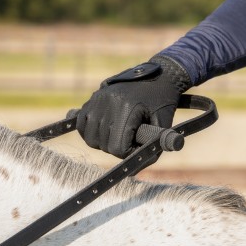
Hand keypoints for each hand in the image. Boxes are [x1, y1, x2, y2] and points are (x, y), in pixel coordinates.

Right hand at [76, 56, 191, 157]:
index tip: (138, 147)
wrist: (159, 75)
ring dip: (103, 142)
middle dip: (117, 148)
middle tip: (131, 140)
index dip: (128, 153)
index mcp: (127, 108)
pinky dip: (90, 131)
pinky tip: (104, 131)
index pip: (117, 147)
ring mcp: (98, 99)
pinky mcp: (94, 97)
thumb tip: (133, 170)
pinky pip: (82, 123)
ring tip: (118, 135)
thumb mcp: (164, 125)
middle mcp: (109, 102)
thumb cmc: (164, 103)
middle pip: (103, 144)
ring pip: (90, 137)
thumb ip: (152, 148)